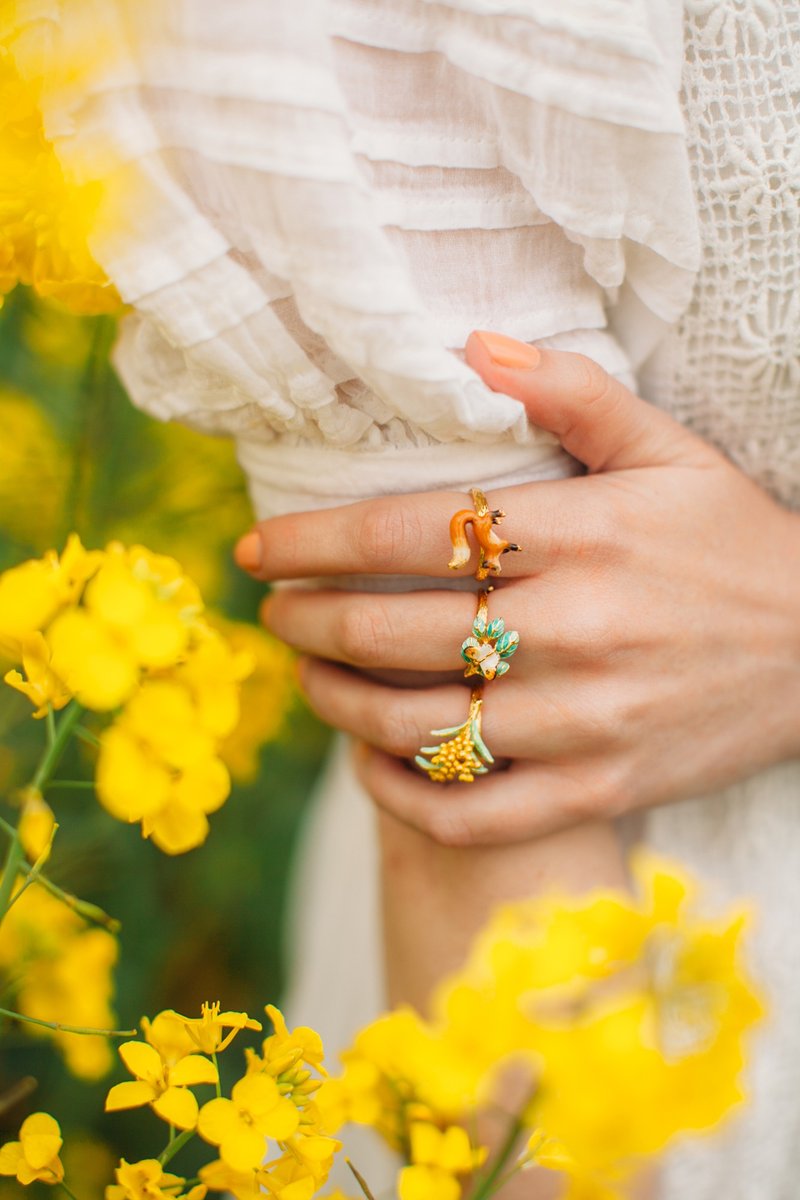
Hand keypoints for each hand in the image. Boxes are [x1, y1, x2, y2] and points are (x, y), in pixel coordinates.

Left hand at [235, 331, 799, 846]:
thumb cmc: (736, 544)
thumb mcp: (672, 451)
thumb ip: (574, 393)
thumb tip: (473, 343)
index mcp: (583, 533)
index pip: (408, 532)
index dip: (313, 542)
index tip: (259, 549)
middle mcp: (577, 629)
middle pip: (391, 630)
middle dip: (305, 620)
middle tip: (275, 612)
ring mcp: (588, 720)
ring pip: (417, 725)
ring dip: (335, 703)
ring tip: (307, 677)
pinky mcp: (601, 790)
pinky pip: (474, 811)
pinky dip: (402, 795)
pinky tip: (369, 763)